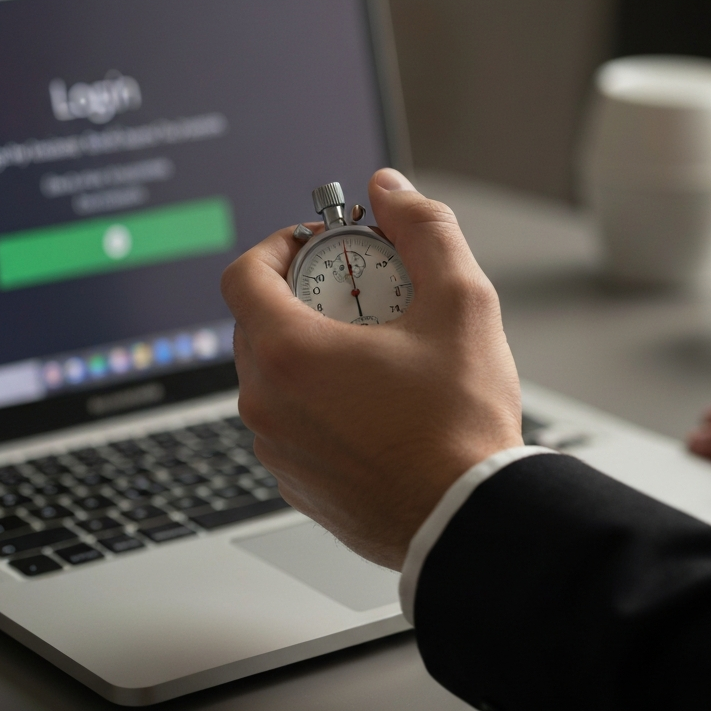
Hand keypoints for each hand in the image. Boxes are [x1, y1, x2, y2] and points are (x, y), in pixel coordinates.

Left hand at [220, 168, 522, 569]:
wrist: (467, 520)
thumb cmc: (460, 424)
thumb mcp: (460, 304)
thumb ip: (423, 231)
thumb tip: (390, 190)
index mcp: (288, 354)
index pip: (243, 274)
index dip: (277, 247)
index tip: (314, 246)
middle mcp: (265, 403)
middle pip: (255, 323)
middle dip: (299, 297)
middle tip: (355, 295)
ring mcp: (274, 448)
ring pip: (269, 374)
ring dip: (306, 350)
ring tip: (368, 352)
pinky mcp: (291, 481)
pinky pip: (285, 421)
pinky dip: (311, 399)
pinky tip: (367, 404)